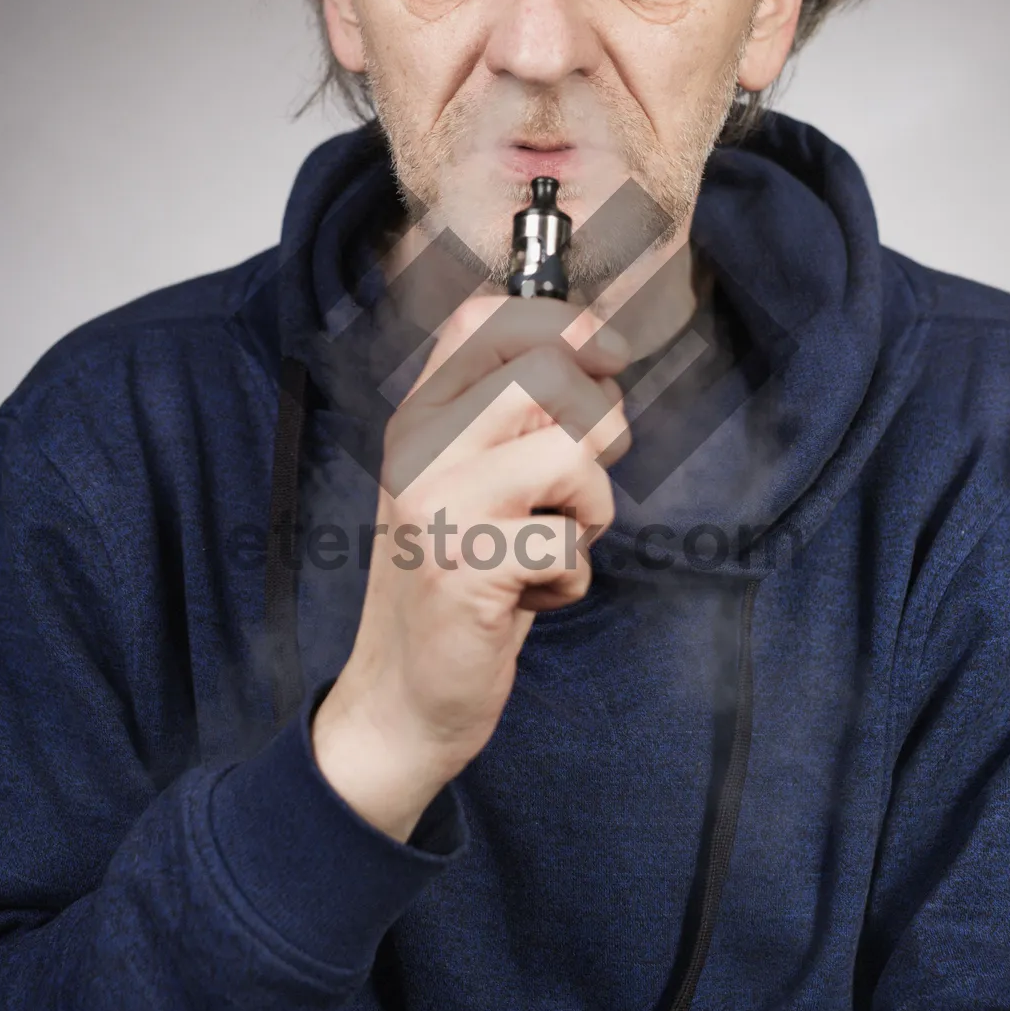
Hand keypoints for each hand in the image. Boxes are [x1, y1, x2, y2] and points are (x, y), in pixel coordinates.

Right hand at [312, 295, 630, 836]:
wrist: (403, 692)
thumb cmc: (461, 580)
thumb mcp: (475, 480)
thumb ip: (518, 418)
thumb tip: (604, 353)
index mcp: (420, 415)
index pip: (487, 317)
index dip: (564, 322)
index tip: (606, 360)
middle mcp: (418, 446)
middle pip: (548, 370)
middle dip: (599, 425)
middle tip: (578, 485)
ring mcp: (436, 501)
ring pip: (571, 450)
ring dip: (591, 508)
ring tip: (550, 545)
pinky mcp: (464, 565)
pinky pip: (570, 543)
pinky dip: (571, 579)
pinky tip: (529, 597)